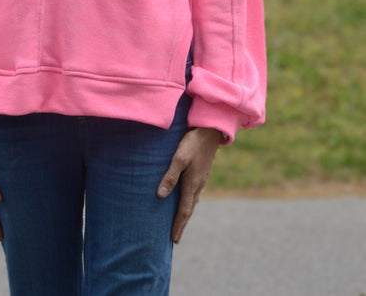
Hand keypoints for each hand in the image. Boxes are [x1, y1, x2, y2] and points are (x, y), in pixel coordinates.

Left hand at [157, 127, 221, 243]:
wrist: (210, 130)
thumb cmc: (193, 142)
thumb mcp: (179, 157)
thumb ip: (170, 176)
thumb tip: (160, 196)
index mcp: (192, 184)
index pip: (184, 210)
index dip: (178, 225)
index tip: (173, 239)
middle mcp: (198, 185)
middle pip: (189, 209)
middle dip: (182, 224)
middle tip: (176, 238)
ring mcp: (201, 179)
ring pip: (192, 201)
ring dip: (185, 214)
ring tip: (179, 223)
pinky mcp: (201, 173)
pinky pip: (194, 193)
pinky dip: (189, 202)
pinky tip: (186, 201)